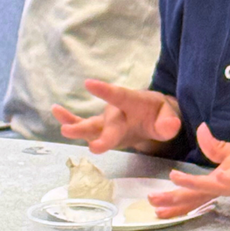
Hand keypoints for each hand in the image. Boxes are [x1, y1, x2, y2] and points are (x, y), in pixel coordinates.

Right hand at [52, 79, 181, 154]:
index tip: (89, 84)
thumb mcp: (169, 117)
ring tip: (65, 130)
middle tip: (94, 146)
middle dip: (102, 135)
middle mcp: (117, 111)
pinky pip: (86, 129)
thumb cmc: (160, 115)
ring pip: (92, 126)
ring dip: (79, 129)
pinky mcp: (102, 131)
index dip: (105, 91)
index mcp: (134, 102)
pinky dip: (72, 124)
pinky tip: (58, 117)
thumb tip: (171, 126)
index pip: (120, 96)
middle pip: (108, 123)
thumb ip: (169, 123)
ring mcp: (107, 122)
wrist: (154, 117)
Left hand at [147, 123, 229, 215]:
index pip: (200, 187)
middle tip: (154, 202)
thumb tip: (201, 132)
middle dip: (179, 195)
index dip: (178, 196)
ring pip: (224, 181)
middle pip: (205, 186)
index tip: (155, 204)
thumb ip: (223, 149)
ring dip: (201, 182)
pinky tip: (224, 178)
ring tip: (178, 181)